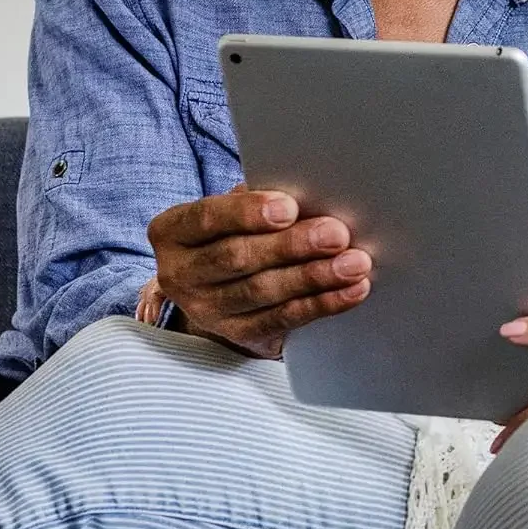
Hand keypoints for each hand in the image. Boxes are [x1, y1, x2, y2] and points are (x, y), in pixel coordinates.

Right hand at [147, 184, 371, 357]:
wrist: (220, 289)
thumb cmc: (235, 233)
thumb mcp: (235, 212)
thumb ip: (259, 201)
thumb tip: (307, 193)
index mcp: (173, 231)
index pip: (208, 218)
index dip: (248, 213)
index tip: (289, 207)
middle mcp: (180, 273)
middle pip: (238, 258)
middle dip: (292, 245)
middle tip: (336, 235)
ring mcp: (206, 309)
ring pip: (263, 291)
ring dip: (315, 276)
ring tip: (354, 263)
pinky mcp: (237, 335)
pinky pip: (282, 319)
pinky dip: (322, 304)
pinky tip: (351, 291)